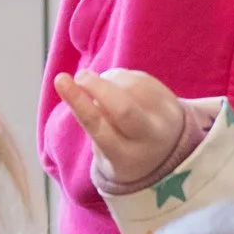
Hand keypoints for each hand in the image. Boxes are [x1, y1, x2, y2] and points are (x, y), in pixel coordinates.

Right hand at [56, 67, 188, 187]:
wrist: (167, 154)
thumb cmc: (124, 151)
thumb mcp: (105, 153)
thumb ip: (94, 125)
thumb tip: (85, 91)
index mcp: (126, 158)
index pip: (99, 127)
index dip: (78, 102)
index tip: (61, 79)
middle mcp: (150, 139)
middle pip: (124, 108)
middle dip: (98, 86)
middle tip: (79, 76)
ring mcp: (165, 118)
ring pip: (132, 87)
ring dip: (109, 80)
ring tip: (97, 87)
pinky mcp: (172, 100)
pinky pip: (142, 79)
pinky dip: (121, 76)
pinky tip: (115, 84)